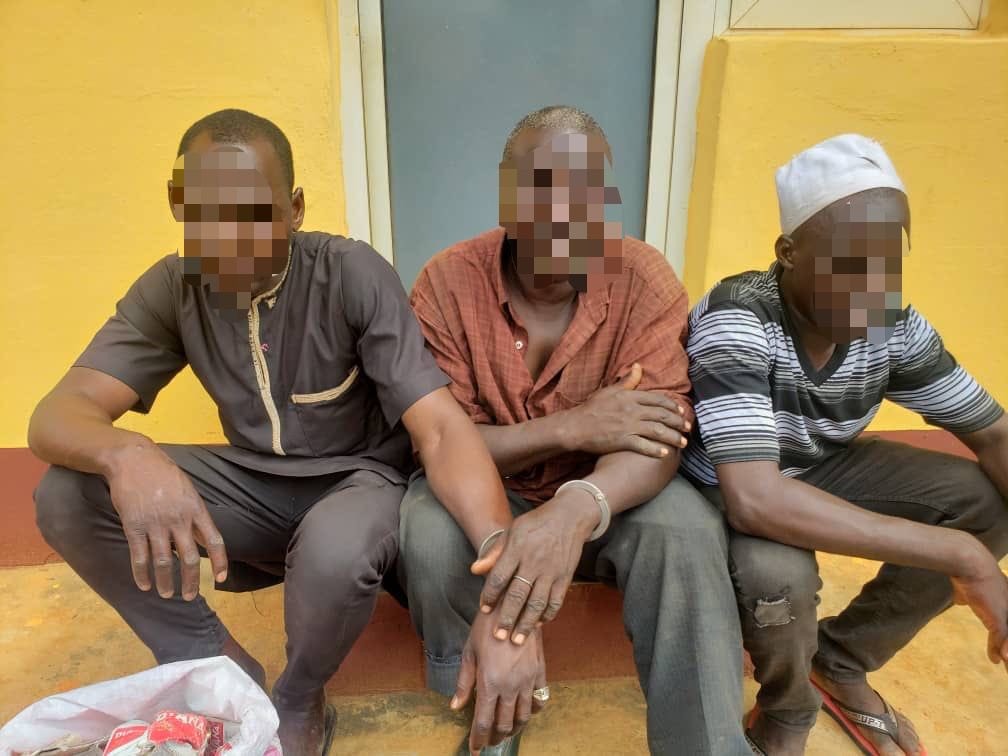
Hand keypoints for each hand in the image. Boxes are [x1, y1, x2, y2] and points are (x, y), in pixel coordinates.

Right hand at [106, 442, 227, 599]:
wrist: (133, 459)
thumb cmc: (163, 473)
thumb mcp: (188, 490)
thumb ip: (194, 515)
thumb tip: (201, 539)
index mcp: (196, 509)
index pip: (214, 541)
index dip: (220, 562)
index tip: (221, 579)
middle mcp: (179, 519)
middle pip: (189, 558)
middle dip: (190, 581)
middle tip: (190, 596)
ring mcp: (156, 523)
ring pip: (163, 562)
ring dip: (166, 582)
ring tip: (168, 594)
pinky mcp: (134, 526)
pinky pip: (139, 556)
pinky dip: (142, 574)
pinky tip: (145, 584)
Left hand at [451, 607, 546, 753]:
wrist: (513, 606)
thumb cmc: (486, 626)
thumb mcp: (469, 652)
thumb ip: (464, 682)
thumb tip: (455, 706)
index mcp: (490, 682)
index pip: (483, 722)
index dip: (478, 739)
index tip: (474, 748)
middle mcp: (510, 686)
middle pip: (504, 724)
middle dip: (495, 738)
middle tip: (488, 742)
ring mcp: (528, 680)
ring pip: (523, 717)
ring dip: (513, 729)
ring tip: (504, 732)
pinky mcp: (540, 673)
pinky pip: (539, 701)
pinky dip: (531, 712)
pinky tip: (523, 713)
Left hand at [471, 489, 598, 642]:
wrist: (569, 516)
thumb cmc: (535, 524)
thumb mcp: (512, 531)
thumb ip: (494, 552)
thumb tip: (474, 570)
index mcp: (517, 549)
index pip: (499, 577)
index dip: (490, 595)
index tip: (484, 609)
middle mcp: (534, 562)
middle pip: (518, 595)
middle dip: (507, 618)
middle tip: (498, 636)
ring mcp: (551, 571)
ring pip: (538, 603)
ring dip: (527, 624)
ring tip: (517, 640)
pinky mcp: (565, 577)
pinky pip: (556, 601)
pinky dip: (548, 615)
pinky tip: (539, 624)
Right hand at [565, 363, 689, 457]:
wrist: (575, 426)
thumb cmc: (592, 408)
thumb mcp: (609, 390)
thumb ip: (627, 380)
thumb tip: (638, 366)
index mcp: (630, 396)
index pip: (657, 400)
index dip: (672, 406)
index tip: (682, 411)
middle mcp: (631, 410)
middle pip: (662, 415)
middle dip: (678, 422)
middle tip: (688, 428)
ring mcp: (627, 426)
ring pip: (657, 431)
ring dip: (673, 437)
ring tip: (682, 443)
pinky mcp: (622, 441)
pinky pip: (643, 446)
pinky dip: (655, 450)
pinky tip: (664, 453)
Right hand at [950, 549, 1007, 669]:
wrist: (968, 563)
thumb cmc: (966, 572)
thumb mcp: (967, 589)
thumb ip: (965, 597)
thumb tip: (960, 600)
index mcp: (1005, 603)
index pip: (1007, 626)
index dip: (1005, 641)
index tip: (1003, 653)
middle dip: (1007, 649)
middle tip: (1006, 663)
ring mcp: (1007, 614)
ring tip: (1007, 668)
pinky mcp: (999, 619)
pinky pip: (1001, 640)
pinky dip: (997, 651)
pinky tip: (996, 661)